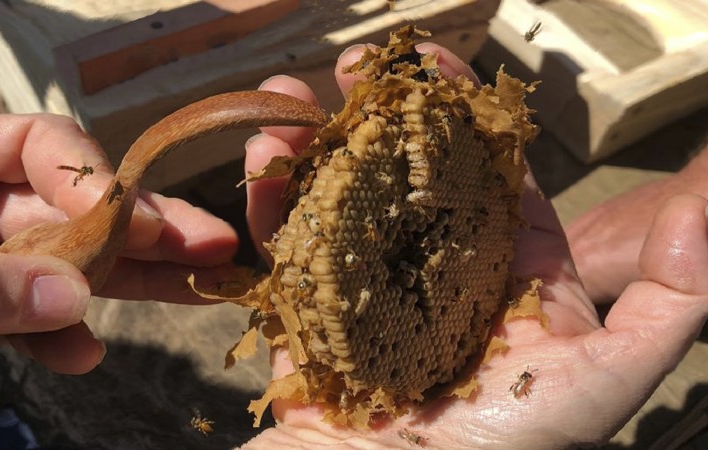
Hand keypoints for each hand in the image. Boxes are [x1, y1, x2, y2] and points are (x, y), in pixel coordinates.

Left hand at [0, 115, 237, 374]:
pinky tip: (82, 356)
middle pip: (73, 205)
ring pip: (71, 261)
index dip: (83, 171)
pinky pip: (36, 318)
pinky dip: (63, 337)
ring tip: (198, 288)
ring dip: (133, 278)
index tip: (119, 212)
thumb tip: (74, 296)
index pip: (30, 144)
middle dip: (144, 224)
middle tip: (211, 242)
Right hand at [241, 44, 707, 447]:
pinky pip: (285, 250)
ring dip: (311, 144)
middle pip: (403, 174)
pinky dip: (268, 203)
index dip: (464, 115)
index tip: (433, 64)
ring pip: (338, 199)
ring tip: (286, 105)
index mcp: (500, 276)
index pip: (486, 175)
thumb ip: (666, 303)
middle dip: (377, 114)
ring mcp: (365, 292)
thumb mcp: (604, 378)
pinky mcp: (308, 316)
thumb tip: (703, 209)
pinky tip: (262, 162)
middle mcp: (433, 276)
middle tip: (352, 68)